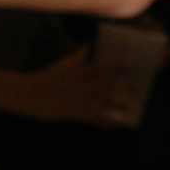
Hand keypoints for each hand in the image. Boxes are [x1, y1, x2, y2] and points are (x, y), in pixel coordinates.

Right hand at [21, 46, 145, 127]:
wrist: (29, 93)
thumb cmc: (47, 76)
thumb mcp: (63, 64)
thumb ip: (78, 56)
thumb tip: (88, 44)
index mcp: (79, 72)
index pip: (102, 67)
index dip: (117, 65)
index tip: (131, 63)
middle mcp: (82, 86)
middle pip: (108, 86)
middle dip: (125, 87)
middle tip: (141, 88)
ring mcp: (78, 100)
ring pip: (102, 103)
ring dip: (118, 106)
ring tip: (131, 108)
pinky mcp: (73, 113)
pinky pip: (92, 118)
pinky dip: (103, 122)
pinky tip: (114, 125)